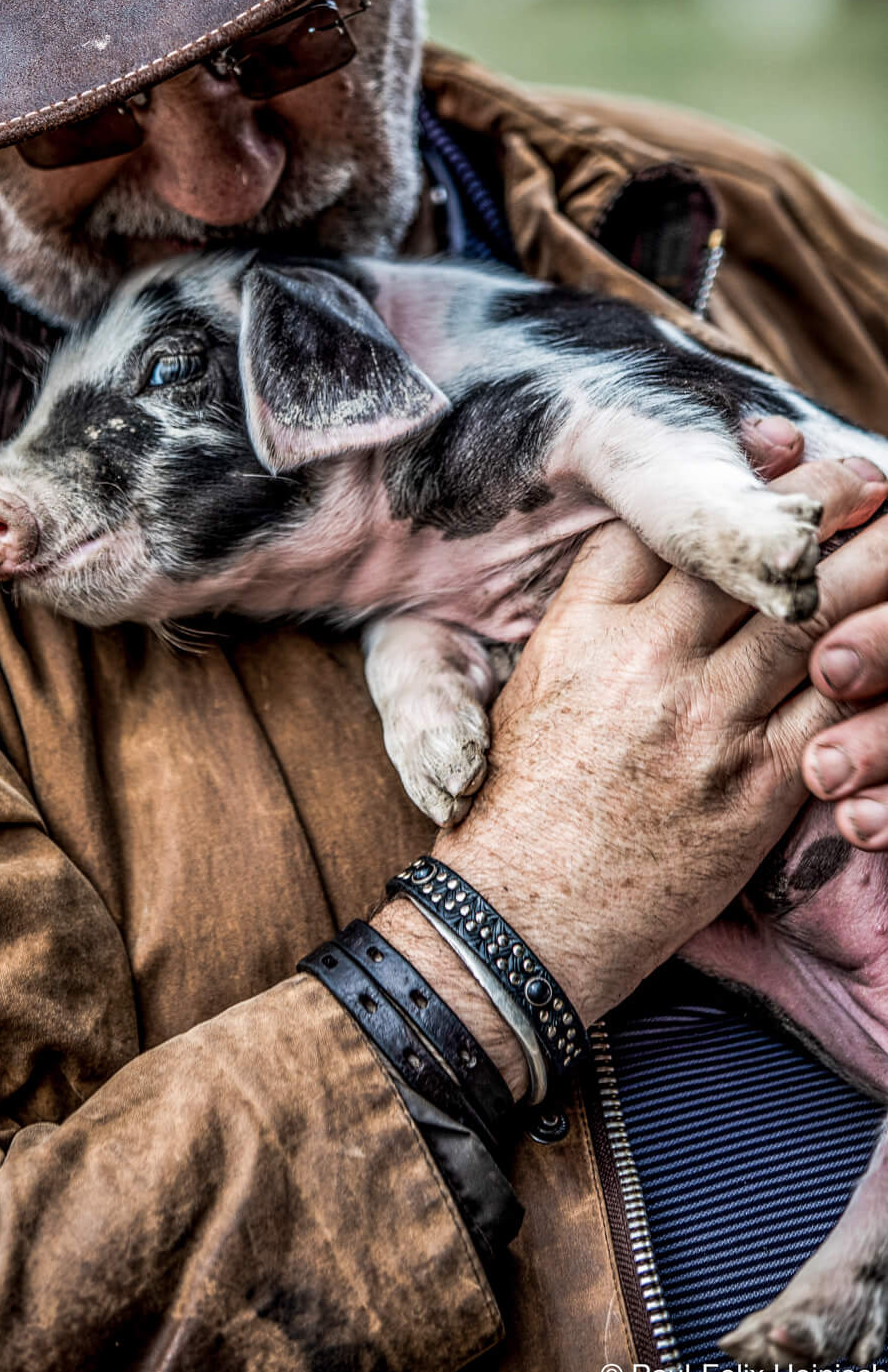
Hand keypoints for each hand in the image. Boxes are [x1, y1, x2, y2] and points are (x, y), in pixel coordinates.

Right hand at [374, 450, 887, 1097]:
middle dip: (811, 503)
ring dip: (864, 567)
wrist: (525, 921)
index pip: (657, 528)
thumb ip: (592, 623)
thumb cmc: (519, 807)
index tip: (769, 449)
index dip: (719, 480)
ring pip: (806, 619)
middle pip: (741, 555)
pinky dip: (874, 670)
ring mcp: (704, 723)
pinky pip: (836, 710)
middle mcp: (644, 663)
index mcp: (581, 631)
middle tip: (861, 472)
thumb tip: (649, 567)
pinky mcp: (755, 787)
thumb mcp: (531, 688)